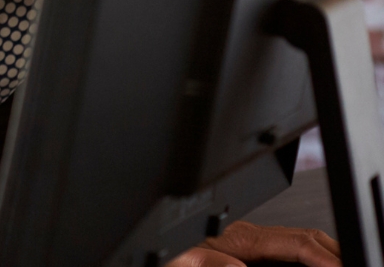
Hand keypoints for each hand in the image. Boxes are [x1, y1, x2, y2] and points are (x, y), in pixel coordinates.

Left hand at [168, 221, 339, 266]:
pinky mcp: (245, 256)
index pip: (296, 242)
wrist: (152, 255)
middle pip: (304, 240)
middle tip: (348, 265)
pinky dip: (306, 260)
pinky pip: (284, 256)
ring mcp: (248, 248)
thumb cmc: (166, 258)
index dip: (323, 256)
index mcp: (237, 237)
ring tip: (336, 266)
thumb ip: (208, 261)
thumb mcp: (183, 261)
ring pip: (297, 247)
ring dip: (320, 257)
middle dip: (331, 253)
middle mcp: (246, 239)